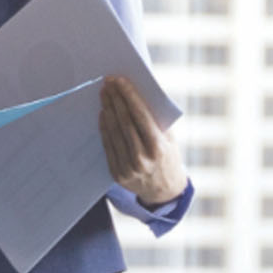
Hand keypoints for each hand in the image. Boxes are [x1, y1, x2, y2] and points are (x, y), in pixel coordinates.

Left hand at [100, 75, 187, 206]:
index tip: (120, 80)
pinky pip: (108, 146)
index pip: (140, 116)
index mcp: (159, 148)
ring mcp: (128, 168)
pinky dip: (104, 128)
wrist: (165, 192)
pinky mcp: (117, 174)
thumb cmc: (169, 158)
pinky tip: (103, 113)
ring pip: (114, 133)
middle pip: (124, 122)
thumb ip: (156, 121)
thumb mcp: (170, 140)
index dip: (129, 96)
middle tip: (108, 82)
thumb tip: (137, 94)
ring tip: (104, 94)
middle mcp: (142, 158)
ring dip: (107, 110)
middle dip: (115, 99)